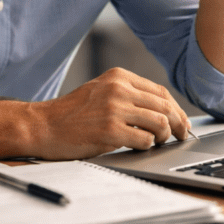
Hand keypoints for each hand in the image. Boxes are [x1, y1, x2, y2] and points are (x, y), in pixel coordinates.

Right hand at [30, 68, 191, 158]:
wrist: (43, 125)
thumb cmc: (72, 114)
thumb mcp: (101, 91)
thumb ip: (128, 95)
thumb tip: (163, 111)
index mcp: (119, 76)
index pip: (161, 92)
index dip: (176, 109)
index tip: (181, 122)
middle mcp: (118, 89)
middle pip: (165, 107)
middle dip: (178, 124)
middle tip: (180, 136)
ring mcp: (115, 109)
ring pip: (160, 123)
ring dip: (164, 136)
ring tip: (158, 142)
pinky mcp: (110, 131)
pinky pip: (145, 140)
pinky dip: (148, 146)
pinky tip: (140, 147)